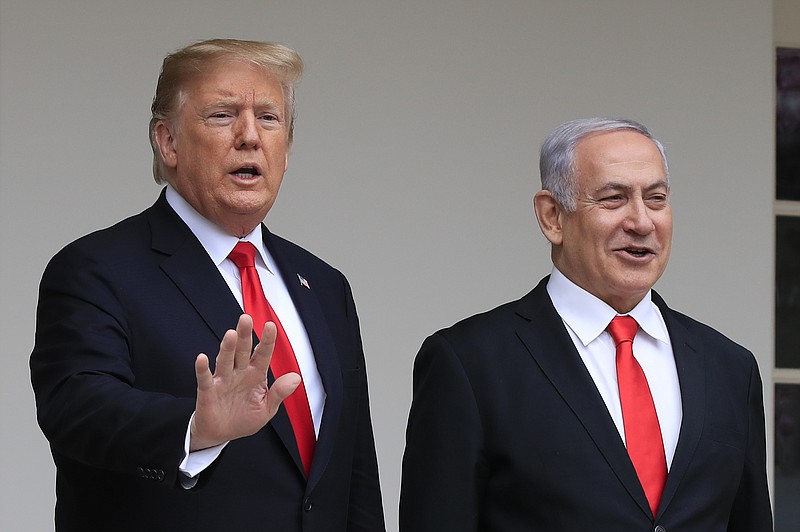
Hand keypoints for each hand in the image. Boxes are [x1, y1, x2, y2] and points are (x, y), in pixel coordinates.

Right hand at [190, 314, 300, 450]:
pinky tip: (202, 358)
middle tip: (246, 319)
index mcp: (255, 374)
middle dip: (245, 335)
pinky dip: (202, 368)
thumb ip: (279, 393)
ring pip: (225, 360)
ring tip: (231, 335)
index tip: (270, 326)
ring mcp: (223, 380)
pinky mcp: (208, 391)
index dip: (267, 341)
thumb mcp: (266, 408)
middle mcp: (239, 373)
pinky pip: (204, 378)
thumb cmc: (244, 418)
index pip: (262, 354)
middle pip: (242, 351)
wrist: (221, 434)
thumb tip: (296, 378)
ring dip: (228, 348)